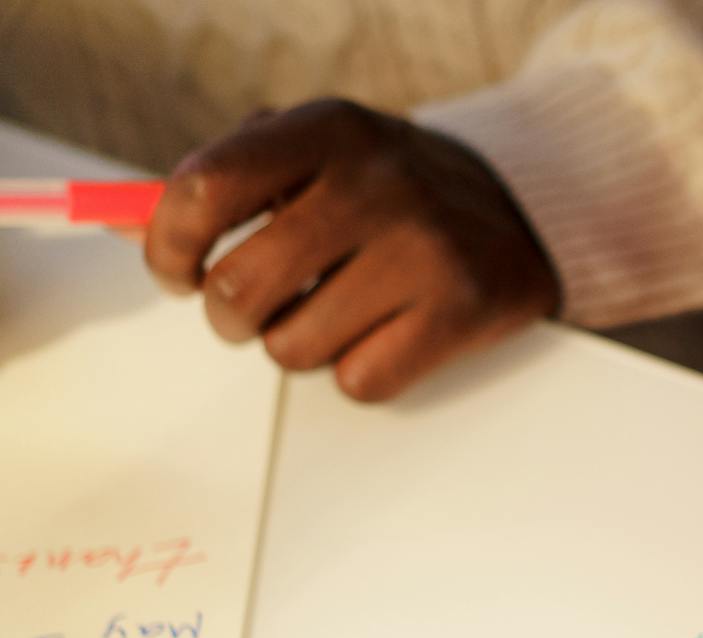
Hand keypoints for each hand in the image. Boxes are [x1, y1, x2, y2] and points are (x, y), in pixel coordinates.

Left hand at [145, 99, 558, 400]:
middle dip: (228, 316)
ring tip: (328, 317)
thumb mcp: (319, 154)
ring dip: (296, 346)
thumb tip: (119, 220)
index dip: (168, 245)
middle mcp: (377, 184)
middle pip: (242, 286)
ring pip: (294, 346)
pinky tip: (382, 335)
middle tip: (244, 312)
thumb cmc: (393, 192)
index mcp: (329, 129)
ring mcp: (423, 252)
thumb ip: (230, 179)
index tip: (175, 271)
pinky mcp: (460, 313)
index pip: (204, 189)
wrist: (522, 213)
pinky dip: (358, 371)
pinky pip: (359, 380)